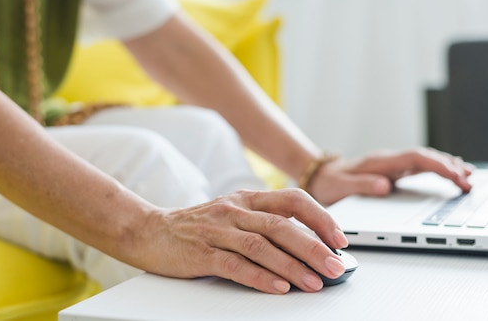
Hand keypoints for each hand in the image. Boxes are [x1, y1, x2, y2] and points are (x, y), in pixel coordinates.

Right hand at [133, 189, 348, 293]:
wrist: (148, 230)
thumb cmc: (196, 226)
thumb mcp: (232, 215)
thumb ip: (264, 225)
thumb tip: (307, 246)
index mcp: (246, 199)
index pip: (292, 200)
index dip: (320, 218)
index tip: (340, 239)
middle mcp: (234, 210)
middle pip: (282, 226)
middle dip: (314, 247)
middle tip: (335, 266)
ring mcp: (217, 231)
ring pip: (262, 246)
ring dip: (292, 266)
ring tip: (314, 282)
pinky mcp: (201, 253)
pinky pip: (236, 265)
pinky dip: (260, 277)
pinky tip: (278, 288)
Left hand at [308, 147, 474, 205]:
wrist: (320, 176)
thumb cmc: (329, 183)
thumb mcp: (340, 187)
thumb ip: (362, 185)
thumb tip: (385, 186)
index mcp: (380, 162)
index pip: (415, 158)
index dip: (437, 165)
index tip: (455, 174)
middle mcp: (389, 160)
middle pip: (425, 158)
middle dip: (449, 167)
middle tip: (469, 181)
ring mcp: (392, 164)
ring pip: (425, 161)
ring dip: (446, 167)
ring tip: (468, 177)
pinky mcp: (393, 171)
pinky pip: (420, 167)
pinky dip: (437, 170)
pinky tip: (450, 174)